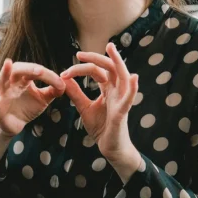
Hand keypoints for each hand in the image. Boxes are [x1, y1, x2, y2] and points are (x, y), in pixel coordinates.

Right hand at [0, 59, 65, 136]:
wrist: (15, 126)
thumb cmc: (28, 107)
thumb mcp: (43, 99)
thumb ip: (54, 90)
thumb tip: (65, 83)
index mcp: (24, 79)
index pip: (36, 71)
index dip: (48, 76)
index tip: (61, 84)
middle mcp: (12, 83)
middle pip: (19, 70)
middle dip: (29, 69)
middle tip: (40, 71)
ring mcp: (2, 93)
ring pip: (2, 80)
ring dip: (5, 72)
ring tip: (7, 64)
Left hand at [60, 43, 141, 178]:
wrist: (110, 147)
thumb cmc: (101, 127)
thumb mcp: (84, 107)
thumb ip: (76, 93)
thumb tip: (64, 78)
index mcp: (108, 89)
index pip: (97, 71)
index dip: (81, 68)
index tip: (64, 72)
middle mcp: (116, 91)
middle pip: (109, 68)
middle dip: (96, 58)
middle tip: (79, 54)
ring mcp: (121, 101)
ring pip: (123, 77)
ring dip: (118, 62)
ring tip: (112, 50)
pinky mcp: (123, 113)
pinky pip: (129, 99)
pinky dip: (132, 88)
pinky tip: (133, 78)